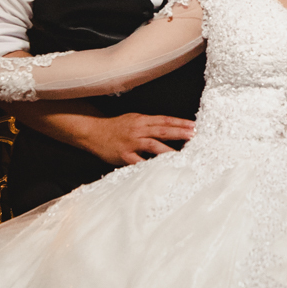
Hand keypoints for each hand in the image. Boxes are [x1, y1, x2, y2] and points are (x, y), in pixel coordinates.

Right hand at [71, 112, 194, 165]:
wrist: (93, 132)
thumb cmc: (115, 127)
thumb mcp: (133, 119)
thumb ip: (150, 124)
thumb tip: (170, 128)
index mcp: (142, 120)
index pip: (165, 120)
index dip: (180, 123)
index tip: (194, 126)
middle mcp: (138, 129)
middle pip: (162, 130)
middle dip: (179, 133)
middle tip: (194, 136)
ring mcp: (131, 142)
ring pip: (153, 145)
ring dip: (169, 149)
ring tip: (182, 154)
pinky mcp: (124, 154)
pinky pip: (138, 161)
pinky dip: (148, 164)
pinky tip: (159, 168)